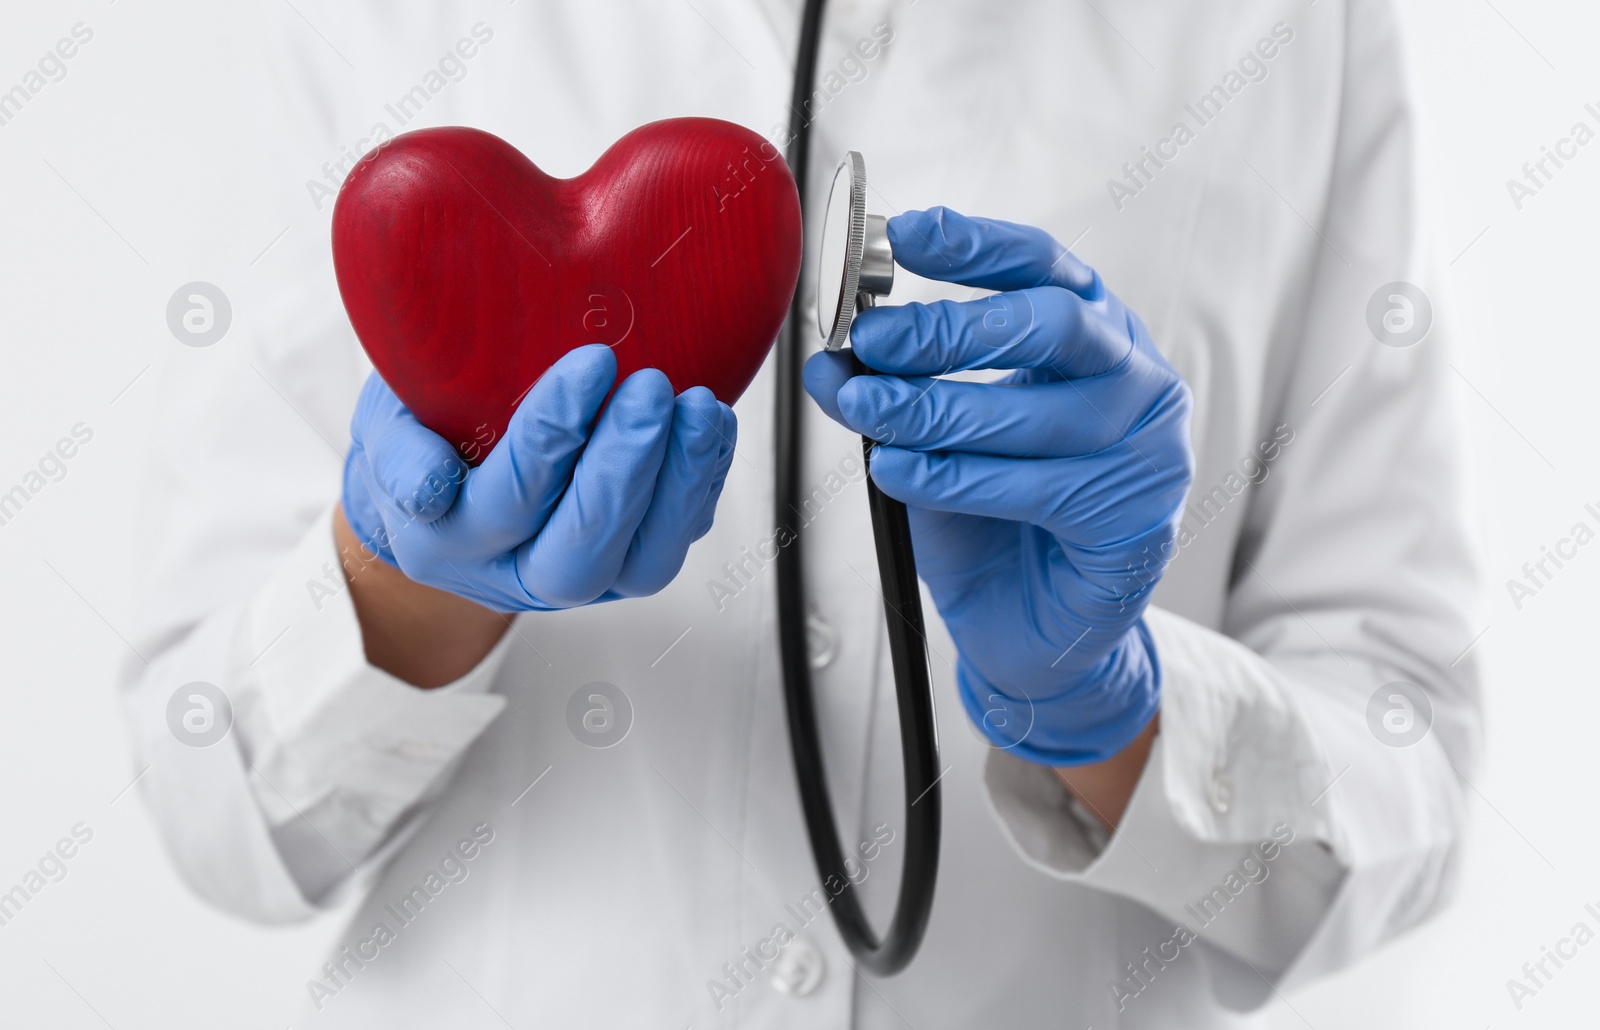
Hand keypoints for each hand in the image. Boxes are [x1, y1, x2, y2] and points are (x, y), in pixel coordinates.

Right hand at [343, 344, 736, 611]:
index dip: (552, 435)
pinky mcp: (628, 564)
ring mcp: (582, 576)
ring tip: (699, 408)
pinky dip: (703, 482)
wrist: (441, 485)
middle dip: (625, 465)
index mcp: (448, 541)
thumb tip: (427, 486)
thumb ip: (397, 453)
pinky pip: (676, 540)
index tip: (592, 362)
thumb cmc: (420, 437)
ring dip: (680, 483)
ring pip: (643, 563)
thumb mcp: (385, 430)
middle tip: (651, 387)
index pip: (508, 498)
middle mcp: (516, 573)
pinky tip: (712, 425)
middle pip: (581, 547)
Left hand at [804, 208, 1191, 764]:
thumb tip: (832, 356)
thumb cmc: (993, 519)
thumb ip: (900, 390)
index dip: (978, 245)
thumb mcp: (938, 435)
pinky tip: (898, 470)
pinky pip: (1034, 487)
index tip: (904, 234)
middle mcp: (1134, 378)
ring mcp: (1149, 449)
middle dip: (950, 327)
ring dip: (931, 406)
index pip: (1045, 266)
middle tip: (871, 340)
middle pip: (1053, 325)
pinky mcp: (1136, 521)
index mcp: (1094, 334)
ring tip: (863, 407)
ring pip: (1033, 412)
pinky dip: (953, 477)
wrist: (1031, 629)